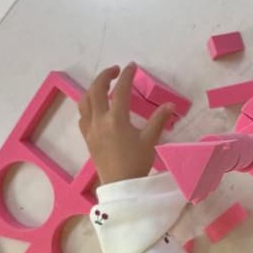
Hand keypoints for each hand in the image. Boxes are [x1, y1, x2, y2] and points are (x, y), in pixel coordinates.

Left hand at [78, 63, 173, 184]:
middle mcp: (99, 121)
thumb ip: (158, 120)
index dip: (127, 76)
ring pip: (84, 101)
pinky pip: (82, 116)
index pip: (120, 90)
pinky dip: (88, 105)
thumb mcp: (150, 140)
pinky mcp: (87, 138)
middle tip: (116, 71)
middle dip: (105, 76)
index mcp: (116, 120)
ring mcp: (90, 129)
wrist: (121, 186)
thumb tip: (170, 105)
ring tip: (104, 86)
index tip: (132, 67)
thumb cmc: (136, 163)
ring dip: (93, 89)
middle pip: (96, 89)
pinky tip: (96, 108)